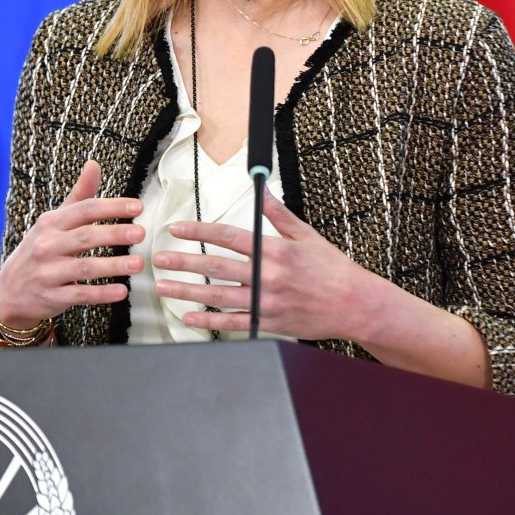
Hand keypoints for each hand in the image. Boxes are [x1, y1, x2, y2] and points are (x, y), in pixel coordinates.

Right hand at [0, 160, 142, 330]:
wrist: (9, 292)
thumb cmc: (39, 251)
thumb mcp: (53, 222)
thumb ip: (78, 196)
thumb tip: (94, 164)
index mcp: (51, 223)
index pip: (84, 210)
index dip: (112, 207)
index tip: (137, 207)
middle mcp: (48, 245)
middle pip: (85, 236)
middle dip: (114, 234)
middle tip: (141, 233)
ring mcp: (48, 272)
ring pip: (85, 267)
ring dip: (113, 265)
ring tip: (138, 263)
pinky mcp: (52, 297)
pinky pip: (80, 295)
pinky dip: (101, 293)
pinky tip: (122, 291)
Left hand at [152, 192, 367, 340]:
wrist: (355, 305)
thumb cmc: (333, 269)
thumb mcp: (307, 235)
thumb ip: (278, 215)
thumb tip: (260, 191)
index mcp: (274, 250)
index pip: (228, 236)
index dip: (199, 231)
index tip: (177, 229)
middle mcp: (267, 276)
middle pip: (216, 266)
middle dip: (183, 261)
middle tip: (159, 258)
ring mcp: (266, 302)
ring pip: (217, 296)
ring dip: (187, 291)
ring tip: (163, 287)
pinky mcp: (268, 323)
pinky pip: (232, 323)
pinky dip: (208, 322)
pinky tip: (188, 318)